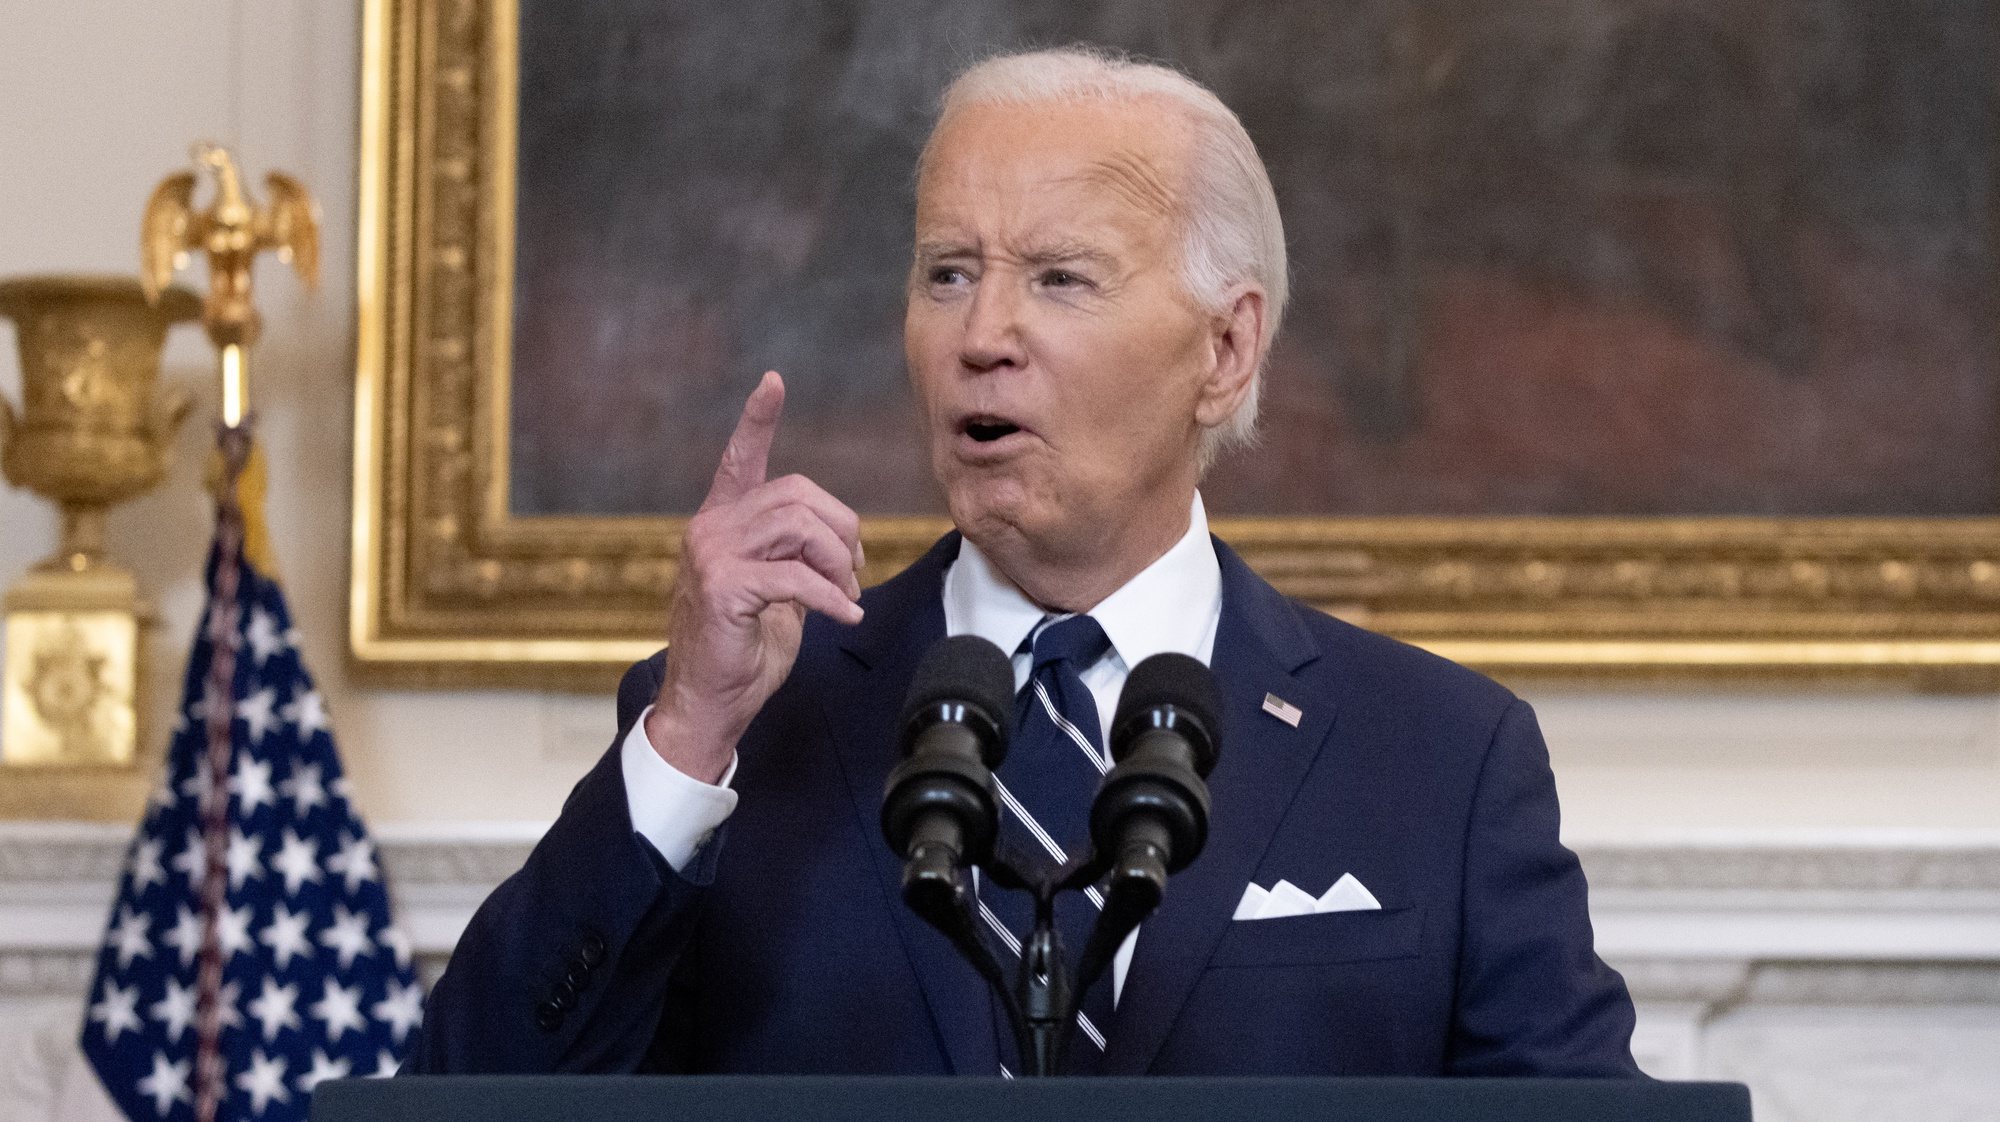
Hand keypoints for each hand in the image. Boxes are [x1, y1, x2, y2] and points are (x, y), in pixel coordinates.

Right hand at [645, 372, 864, 781]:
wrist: (707, 704)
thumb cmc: (743, 651)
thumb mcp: (776, 594)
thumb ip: (796, 557)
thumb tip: (840, 545)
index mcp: (721, 524)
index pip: (737, 459)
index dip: (756, 420)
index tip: (773, 382)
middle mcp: (710, 529)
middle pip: (795, 495)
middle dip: (841, 530)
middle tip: (854, 574)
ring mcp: (712, 555)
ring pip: (798, 526)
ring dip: (837, 561)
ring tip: (846, 595)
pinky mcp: (724, 587)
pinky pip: (797, 576)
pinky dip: (831, 597)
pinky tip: (845, 616)